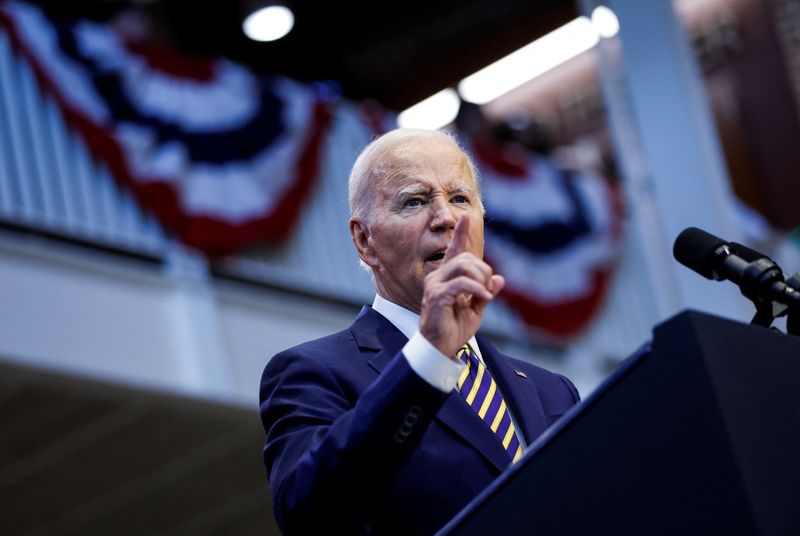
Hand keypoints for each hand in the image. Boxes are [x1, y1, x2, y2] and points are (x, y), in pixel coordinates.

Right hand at [419, 215, 504, 357]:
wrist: (440, 349)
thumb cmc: (454, 329)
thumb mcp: (476, 309)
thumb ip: (485, 292)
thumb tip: (499, 278)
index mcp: (446, 278)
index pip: (455, 251)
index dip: (460, 234)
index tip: (465, 217)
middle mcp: (438, 277)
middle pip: (466, 258)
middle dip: (483, 270)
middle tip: (487, 289)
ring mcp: (435, 286)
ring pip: (464, 267)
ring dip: (480, 279)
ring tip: (484, 295)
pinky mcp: (436, 297)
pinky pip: (462, 284)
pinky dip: (477, 289)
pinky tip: (482, 298)